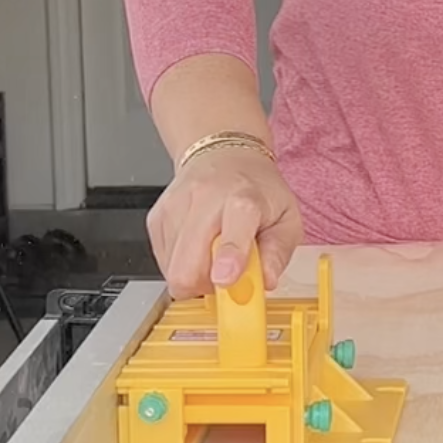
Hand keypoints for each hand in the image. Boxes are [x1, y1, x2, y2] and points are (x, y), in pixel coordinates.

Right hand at [146, 147, 303, 298]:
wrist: (225, 157)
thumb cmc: (258, 191)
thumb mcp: (287, 219)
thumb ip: (278, 252)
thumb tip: (265, 281)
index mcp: (244, 198)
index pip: (235, 226)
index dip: (230, 256)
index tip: (226, 279)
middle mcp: (206, 198)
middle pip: (189, 262)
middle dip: (205, 285)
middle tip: (224, 277)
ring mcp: (176, 207)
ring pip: (172, 268)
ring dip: (194, 274)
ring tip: (213, 254)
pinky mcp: (156, 217)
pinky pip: (162, 262)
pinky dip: (181, 264)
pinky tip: (198, 246)